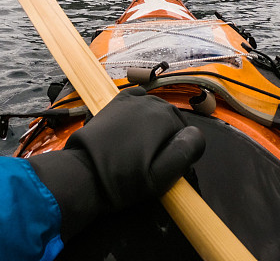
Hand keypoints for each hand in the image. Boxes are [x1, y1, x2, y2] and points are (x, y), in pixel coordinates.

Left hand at [29, 87, 204, 238]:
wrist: (83, 174)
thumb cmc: (122, 180)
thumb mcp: (159, 177)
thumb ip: (183, 154)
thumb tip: (196, 135)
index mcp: (165, 119)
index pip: (187, 134)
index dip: (179, 153)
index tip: (165, 168)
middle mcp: (150, 103)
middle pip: (172, 120)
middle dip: (168, 138)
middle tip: (152, 161)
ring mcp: (131, 100)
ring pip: (156, 110)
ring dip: (154, 125)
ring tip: (141, 148)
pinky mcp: (116, 102)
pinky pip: (138, 98)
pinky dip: (141, 108)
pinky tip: (135, 123)